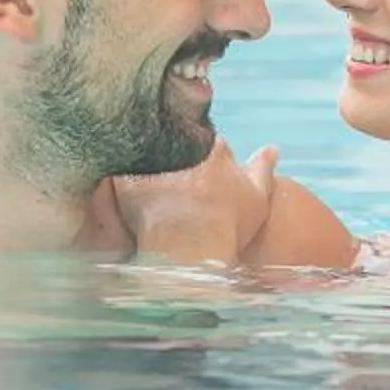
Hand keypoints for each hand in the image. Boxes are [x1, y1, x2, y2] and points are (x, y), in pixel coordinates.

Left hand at [108, 138, 279, 263]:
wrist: (193, 249)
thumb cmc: (228, 226)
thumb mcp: (257, 197)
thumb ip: (263, 169)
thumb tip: (272, 148)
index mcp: (213, 147)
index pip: (205, 140)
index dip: (202, 157)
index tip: (200, 176)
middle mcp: (182, 147)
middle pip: (175, 143)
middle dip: (174, 157)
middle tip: (175, 185)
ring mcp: (153, 161)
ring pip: (147, 153)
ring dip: (147, 165)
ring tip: (148, 190)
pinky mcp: (127, 178)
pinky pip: (117, 170)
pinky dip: (118, 177)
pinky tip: (118, 190)